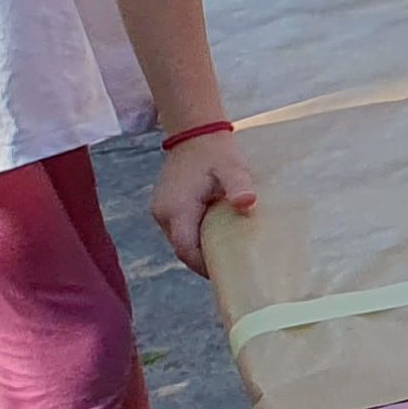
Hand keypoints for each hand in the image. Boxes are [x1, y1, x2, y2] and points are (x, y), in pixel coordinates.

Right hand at [149, 131, 254, 275]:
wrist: (194, 132)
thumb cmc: (215, 152)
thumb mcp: (233, 168)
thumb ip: (239, 186)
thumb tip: (247, 204)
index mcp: (176, 210)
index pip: (187, 251)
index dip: (204, 267)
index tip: (227, 276)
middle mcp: (162, 214)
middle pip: (182, 249)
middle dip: (204, 262)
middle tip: (232, 269)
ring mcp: (161, 211)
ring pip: (180, 241)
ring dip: (200, 249)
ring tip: (227, 255)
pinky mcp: (165, 207)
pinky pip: (180, 231)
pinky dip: (196, 238)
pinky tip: (217, 238)